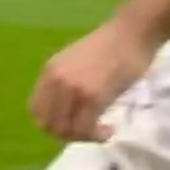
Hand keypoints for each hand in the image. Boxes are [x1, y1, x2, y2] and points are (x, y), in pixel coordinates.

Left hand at [29, 16, 156, 141]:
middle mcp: (57, 81)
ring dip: (83, 137)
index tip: (71, 123)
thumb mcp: (77, 61)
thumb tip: (67, 110)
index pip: (36, 110)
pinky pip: (86, 128)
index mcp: (50, 71)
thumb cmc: (113, 45)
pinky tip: (109, 130)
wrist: (134, 31)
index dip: (51, 124)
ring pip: (66, 130)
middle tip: (87, 131)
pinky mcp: (93, 97)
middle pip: (48, 125)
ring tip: (100, 132)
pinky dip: (97, 136)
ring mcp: (74, 89)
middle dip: (67, 135)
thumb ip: (67, 82)